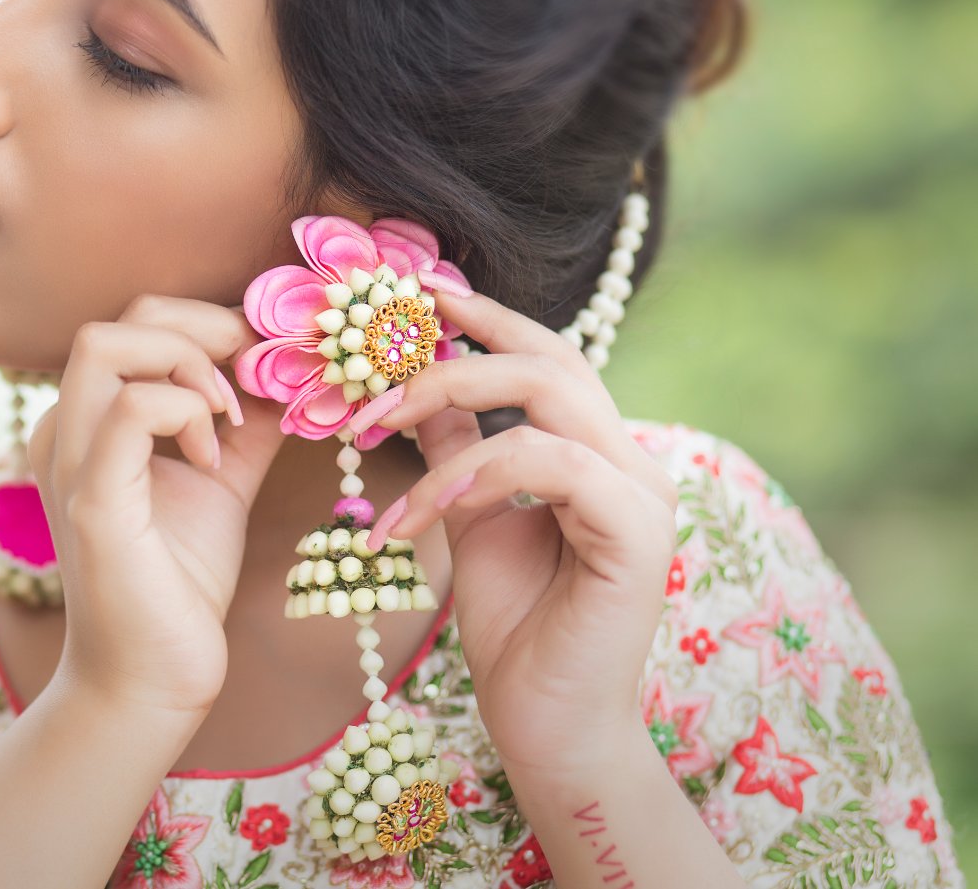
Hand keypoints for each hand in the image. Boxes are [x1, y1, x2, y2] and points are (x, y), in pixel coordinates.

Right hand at [26, 294, 289, 717]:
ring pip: (105, 345)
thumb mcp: (223, 482)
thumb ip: (245, 425)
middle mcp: (65, 431)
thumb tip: (289, 369)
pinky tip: (214, 459)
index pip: (137, 325)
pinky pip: (130, 411)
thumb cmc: (179, 584)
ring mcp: (70, 462)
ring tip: (227, 416)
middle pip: (120, 319)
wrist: (152, 678)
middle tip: (253, 376)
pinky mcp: (92, 500)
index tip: (264, 363)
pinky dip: (185, 413)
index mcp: (89, 422)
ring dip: (188, 363)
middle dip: (203, 328)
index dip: (209, 325)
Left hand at [357, 271, 678, 774]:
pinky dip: (472, 474)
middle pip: (551, 357)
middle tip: (374, 376)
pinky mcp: (636, 534)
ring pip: (549, 396)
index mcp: (595, 454)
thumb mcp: (468, 519)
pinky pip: (546, 463)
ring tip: (374, 441)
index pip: (548, 356)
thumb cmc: (514, 628)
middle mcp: (630, 462)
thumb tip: (416, 390)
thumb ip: (454, 452)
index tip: (420, 292)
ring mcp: (643, 494)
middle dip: (454, 353)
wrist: (547, 726)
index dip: (487, 317)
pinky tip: (422, 513)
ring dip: (446, 408)